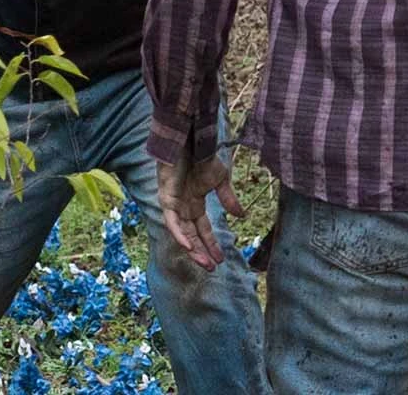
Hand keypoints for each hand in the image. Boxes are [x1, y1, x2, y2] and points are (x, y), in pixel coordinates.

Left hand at [157, 156, 244, 271]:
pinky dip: (179, 235)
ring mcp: (174, 204)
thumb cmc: (204, 156)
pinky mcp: (166, 199)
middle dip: (202, 252)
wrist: (193, 140)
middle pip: (192, 236)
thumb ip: (228, 198)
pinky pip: (172, 222)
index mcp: (196, 202)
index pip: (203, 229)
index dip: (211, 244)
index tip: (221, 259)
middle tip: (212, 268)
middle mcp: (184, 206)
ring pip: (182, 233)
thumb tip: (241, 216)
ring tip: (204, 263)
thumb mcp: (221, 180)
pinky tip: (188, 246)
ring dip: (193, 249)